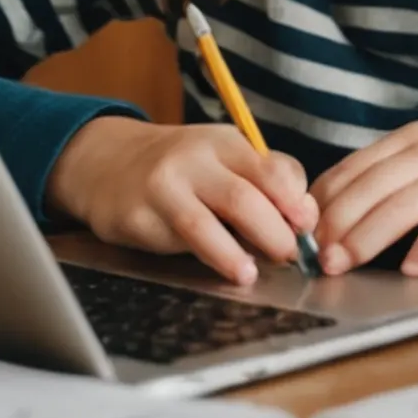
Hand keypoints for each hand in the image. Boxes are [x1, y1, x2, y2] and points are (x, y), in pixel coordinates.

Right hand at [45, 118, 317, 287]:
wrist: (109, 162)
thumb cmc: (184, 167)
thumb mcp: (227, 158)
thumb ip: (267, 179)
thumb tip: (305, 215)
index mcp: (225, 142)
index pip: (271, 170)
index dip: (295, 203)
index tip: (308, 227)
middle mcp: (193, 159)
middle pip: (243, 198)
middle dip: (272, 233)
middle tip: (290, 256)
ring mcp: (161, 187)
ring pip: (203, 224)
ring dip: (233, 254)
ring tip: (251, 274)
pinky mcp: (135, 216)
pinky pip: (171, 241)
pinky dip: (202, 257)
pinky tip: (220, 269)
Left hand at [310, 122, 417, 276]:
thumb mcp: (417, 176)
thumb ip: (377, 193)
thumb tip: (319, 230)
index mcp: (408, 140)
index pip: (352, 169)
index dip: (322, 204)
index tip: (301, 236)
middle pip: (373, 187)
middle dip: (339, 224)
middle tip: (319, 259)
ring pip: (403, 206)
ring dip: (368, 239)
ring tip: (345, 265)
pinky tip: (409, 270)